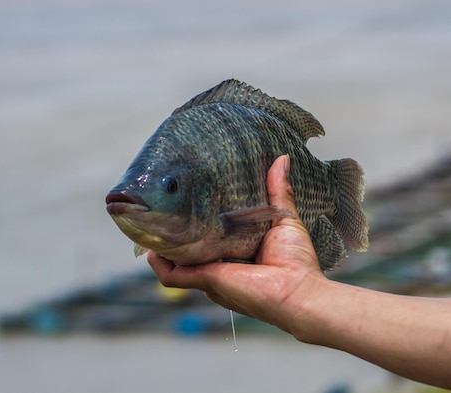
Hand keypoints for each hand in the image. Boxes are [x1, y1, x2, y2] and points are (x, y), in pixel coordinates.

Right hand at [147, 155, 329, 332]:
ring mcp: (209, 274)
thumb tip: (282, 159)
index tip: (189, 201)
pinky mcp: (205, 280)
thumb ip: (278, 192)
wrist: (297, 291)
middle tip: (165, 208)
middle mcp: (218, 265)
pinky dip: (160, 265)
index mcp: (234, 253)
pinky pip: (172, 275)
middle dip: (174, 232)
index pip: (208, 236)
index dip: (197, 222)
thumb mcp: (284, 220)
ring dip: (162, 246)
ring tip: (153, 224)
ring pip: (175, 261)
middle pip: (188, 249)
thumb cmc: (296, 263)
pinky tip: (152, 249)